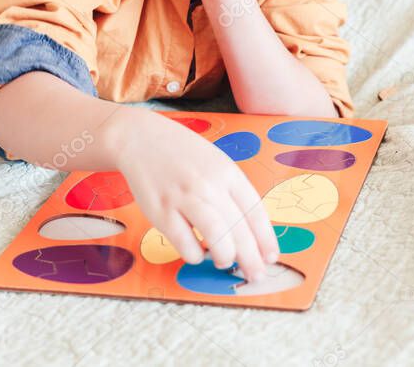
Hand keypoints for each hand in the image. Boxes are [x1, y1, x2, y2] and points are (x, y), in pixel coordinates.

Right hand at [114, 110, 279, 280]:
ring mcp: (184, 198)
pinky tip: (196, 253)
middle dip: (251, 258)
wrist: (142, 138)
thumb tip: (250, 232)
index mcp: (227, 172)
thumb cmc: (183, 155)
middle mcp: (209, 185)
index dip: (265, 239)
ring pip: (216, 237)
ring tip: (225, 262)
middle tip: (256, 275)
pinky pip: (184, 242)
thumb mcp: (216, 163)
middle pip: (239, 229)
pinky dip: (194, 255)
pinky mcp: (160, 211)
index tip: (271, 257)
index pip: (255, 211)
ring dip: (225, 257)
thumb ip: (232, 192)